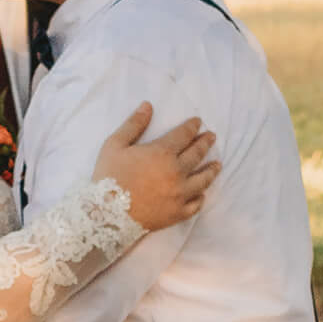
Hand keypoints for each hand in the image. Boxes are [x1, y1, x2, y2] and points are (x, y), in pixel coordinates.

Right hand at [94, 101, 219, 232]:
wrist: (106, 215)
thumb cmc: (108, 178)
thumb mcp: (114, 146)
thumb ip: (133, 125)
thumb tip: (148, 105)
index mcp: (162, 152)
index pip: (184, 134)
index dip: (192, 126)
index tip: (198, 122)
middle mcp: (177, 171)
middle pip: (197, 154)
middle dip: (205, 143)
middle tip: (211, 137)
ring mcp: (179, 194)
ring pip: (203, 179)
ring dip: (211, 170)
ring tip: (217, 164)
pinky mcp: (176, 213)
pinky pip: (195, 205)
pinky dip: (200, 198)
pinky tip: (202, 194)